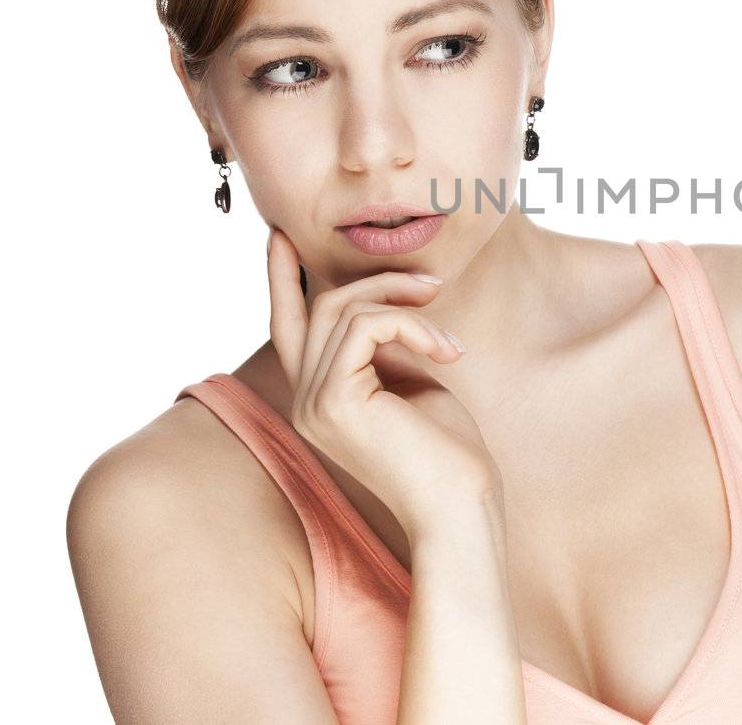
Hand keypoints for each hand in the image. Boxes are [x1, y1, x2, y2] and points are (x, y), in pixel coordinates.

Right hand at [265, 227, 501, 538]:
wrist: (461, 505)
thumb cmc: (448, 452)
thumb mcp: (411, 382)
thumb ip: (384, 345)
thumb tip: (382, 303)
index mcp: (319, 400)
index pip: (288, 327)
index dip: (280, 280)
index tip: (281, 236)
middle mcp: (305, 402)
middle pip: (320, 307)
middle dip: (376, 282)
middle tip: (431, 284)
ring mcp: (313, 403)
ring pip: (342, 309)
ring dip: (404, 304)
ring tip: (451, 339)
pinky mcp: (334, 400)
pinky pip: (365, 326)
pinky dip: (412, 326)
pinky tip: (447, 353)